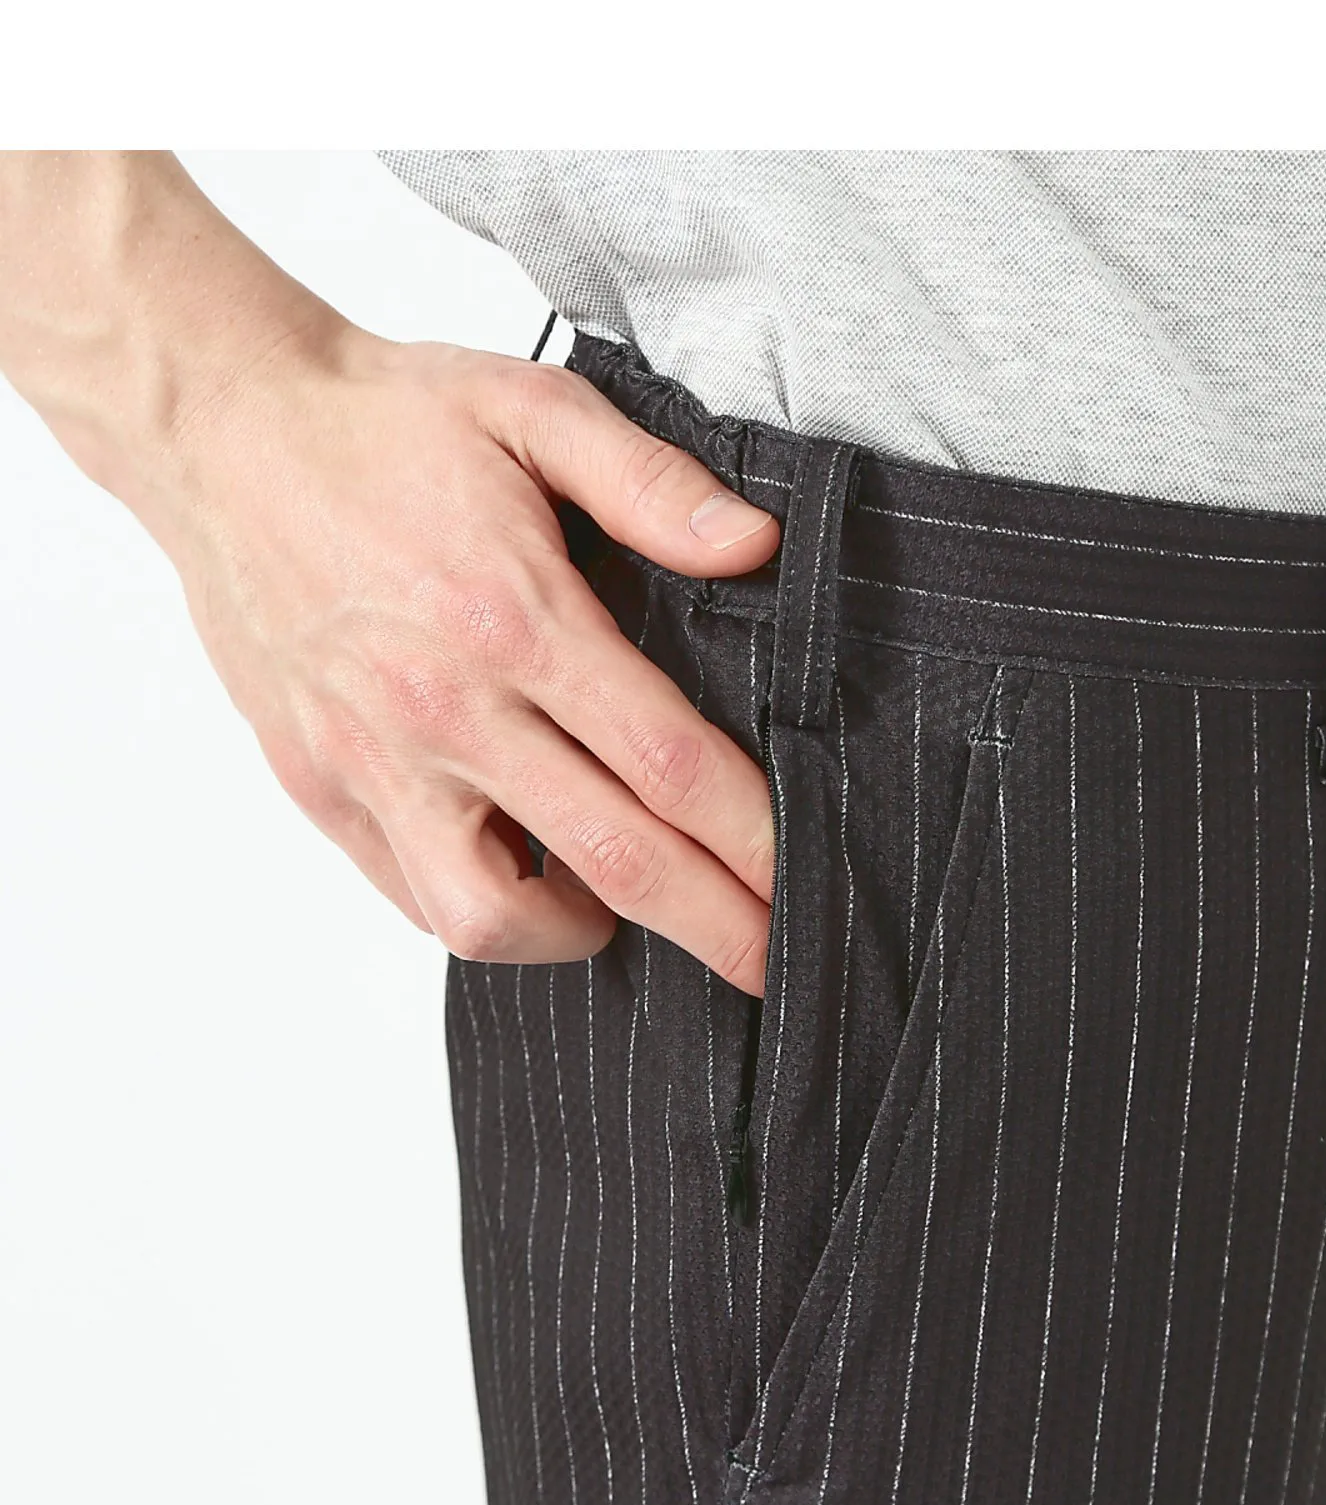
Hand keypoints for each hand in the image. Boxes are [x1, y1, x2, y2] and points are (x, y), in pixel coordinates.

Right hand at [0, 153, 781, 993]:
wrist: (220, 432)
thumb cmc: (380, 423)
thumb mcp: (533, 410)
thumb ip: (651, 484)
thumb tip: (754, 543)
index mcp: (515, 619)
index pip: (668, 764)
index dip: (752, 838)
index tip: (802, 882)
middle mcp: (446, 708)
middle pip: (614, 861)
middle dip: (715, 927)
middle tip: (775, 969)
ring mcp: (374, 760)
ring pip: (491, 916)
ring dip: (579, 933)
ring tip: (624, 909)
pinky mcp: (320, 786)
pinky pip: (414, 895)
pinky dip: (483, 910)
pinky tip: (527, 874)